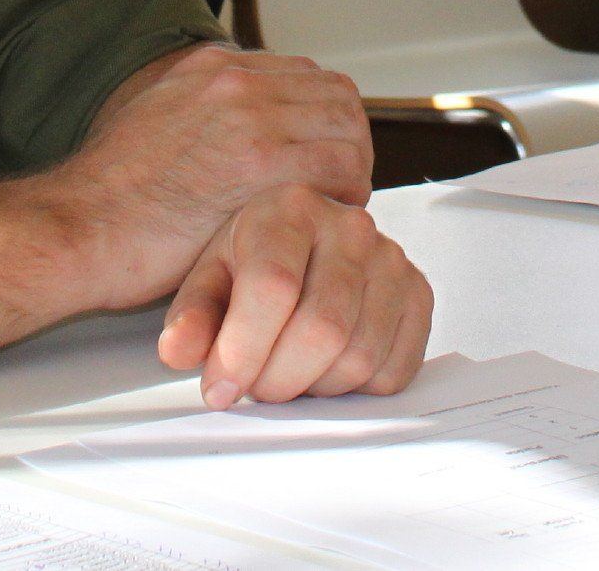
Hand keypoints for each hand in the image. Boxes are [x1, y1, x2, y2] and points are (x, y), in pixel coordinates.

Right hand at [46, 44, 373, 311]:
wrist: (77, 228)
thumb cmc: (107, 200)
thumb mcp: (153, 123)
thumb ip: (204, 117)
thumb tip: (237, 139)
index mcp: (211, 68)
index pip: (306, 76)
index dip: (324, 121)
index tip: (321, 156)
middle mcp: (235, 80)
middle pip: (336, 95)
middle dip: (347, 141)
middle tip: (340, 186)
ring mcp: (250, 115)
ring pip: (347, 127)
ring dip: (352, 168)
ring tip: (334, 208)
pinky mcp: (260, 161)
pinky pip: (341, 168)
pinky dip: (345, 195)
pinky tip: (323, 225)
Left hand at [157, 183, 430, 408]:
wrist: (301, 247)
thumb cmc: (252, 263)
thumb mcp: (209, 283)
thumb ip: (191, 319)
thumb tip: (180, 351)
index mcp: (289, 208)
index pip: (273, 286)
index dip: (242, 351)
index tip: (220, 386)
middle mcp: (349, 226)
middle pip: (322, 328)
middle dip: (278, 379)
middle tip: (255, 386)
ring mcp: (391, 259)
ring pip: (359, 356)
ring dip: (315, 388)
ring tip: (288, 373)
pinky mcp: (418, 295)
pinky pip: (395, 369)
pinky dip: (356, 390)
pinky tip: (326, 369)